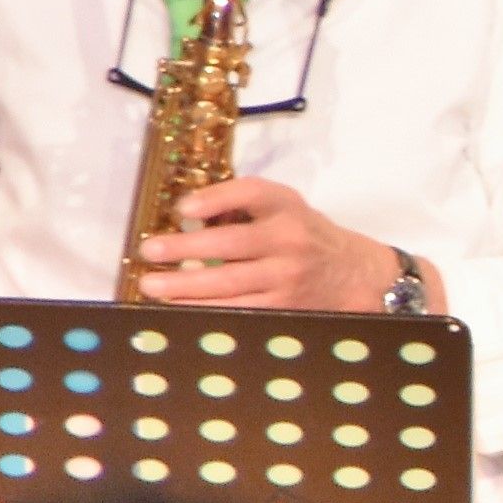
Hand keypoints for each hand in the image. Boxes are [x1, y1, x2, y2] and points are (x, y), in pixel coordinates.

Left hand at [132, 178, 410, 311]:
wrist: (352, 274)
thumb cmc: (303, 234)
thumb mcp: (282, 207)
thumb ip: (241, 205)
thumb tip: (184, 215)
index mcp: (287, 207)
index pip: (251, 193)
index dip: (216, 199)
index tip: (183, 208)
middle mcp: (290, 240)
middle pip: (232, 243)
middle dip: (185, 248)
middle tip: (150, 251)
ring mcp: (287, 277)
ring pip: (230, 283)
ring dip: (186, 286)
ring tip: (152, 285)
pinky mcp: (283, 306)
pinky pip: (239, 310)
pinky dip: (205, 309)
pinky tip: (179, 307)